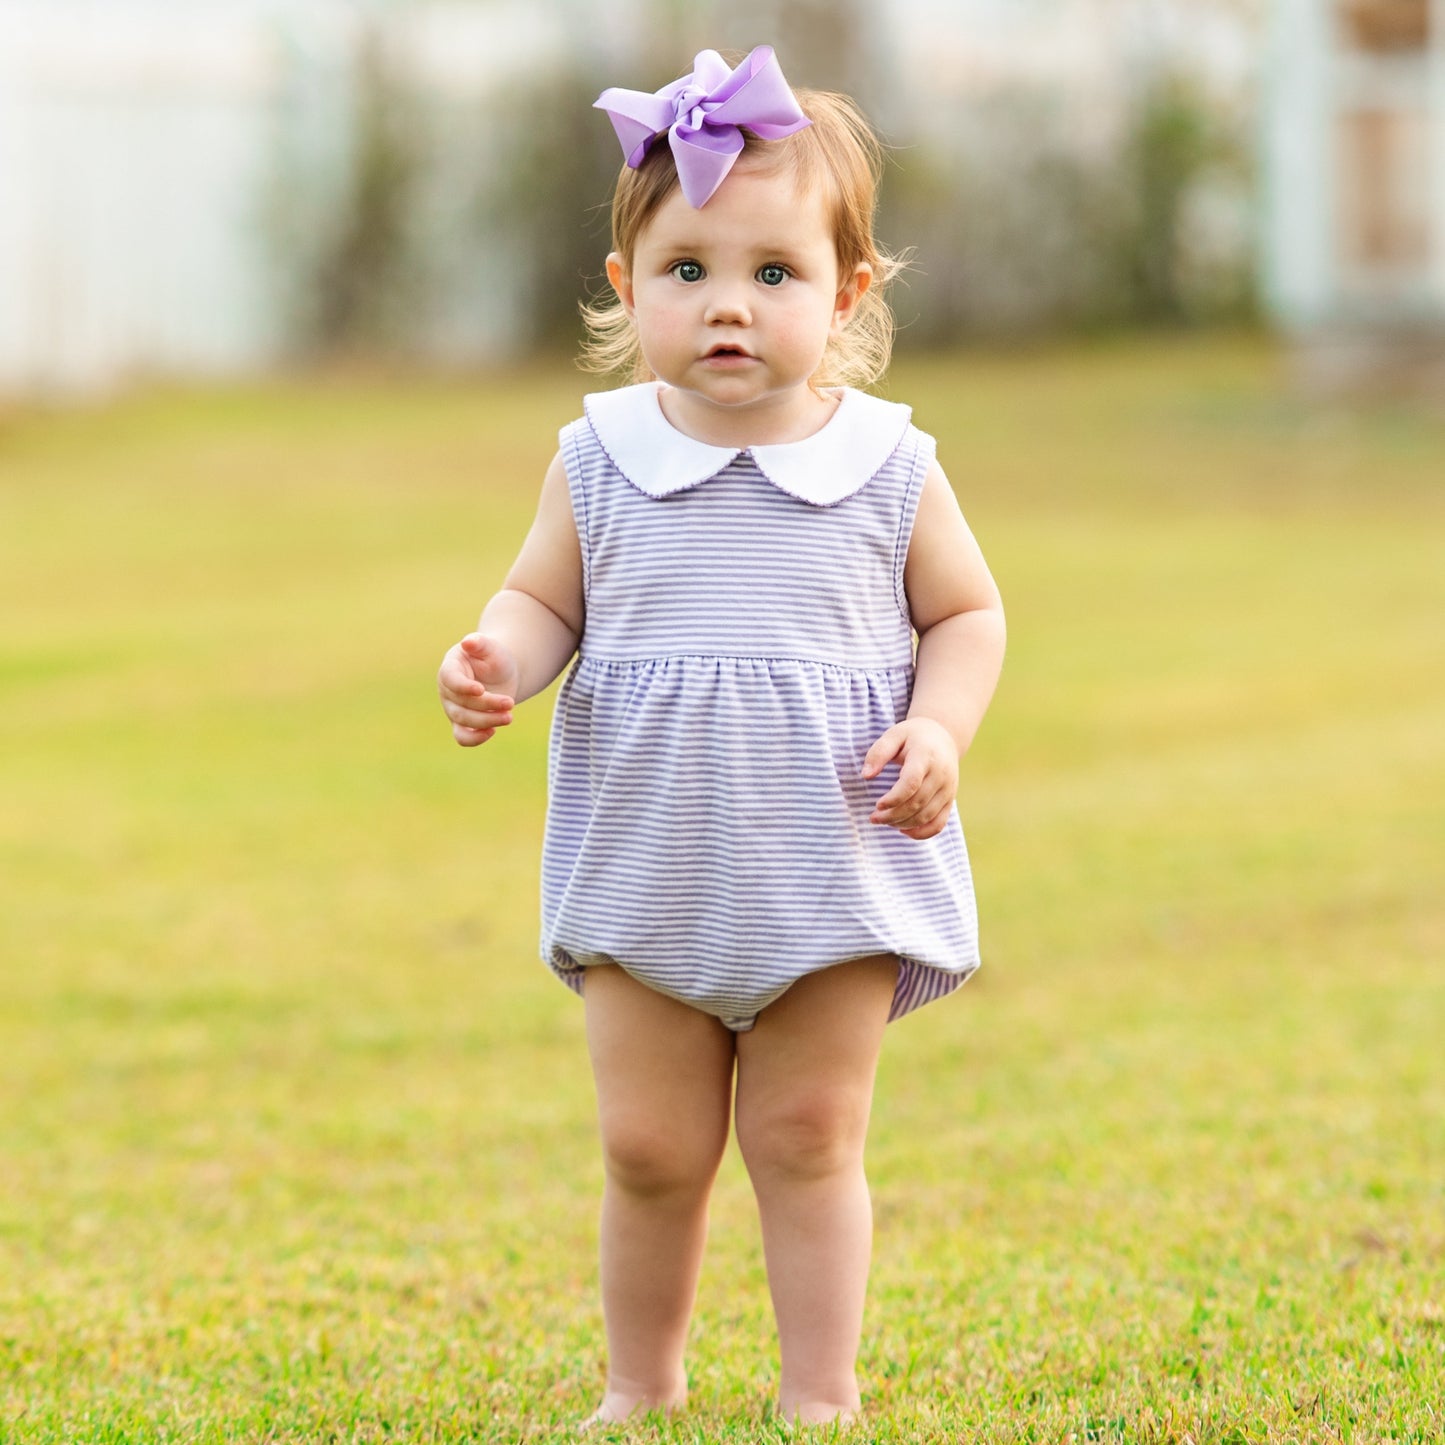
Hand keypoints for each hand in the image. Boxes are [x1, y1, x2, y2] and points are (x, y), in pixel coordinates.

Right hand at [437, 633, 518, 746]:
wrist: (501, 673)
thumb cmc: (493, 657)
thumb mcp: (490, 647)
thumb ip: (480, 643)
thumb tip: (468, 642)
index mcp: (450, 668)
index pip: (450, 680)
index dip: (463, 687)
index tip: (480, 690)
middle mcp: (447, 690)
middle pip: (461, 703)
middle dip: (487, 705)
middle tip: (510, 703)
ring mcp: (452, 708)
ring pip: (463, 721)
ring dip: (487, 721)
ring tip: (509, 716)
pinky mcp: (462, 723)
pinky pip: (462, 737)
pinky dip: (475, 739)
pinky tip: (493, 731)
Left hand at [861, 718, 958, 839]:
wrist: (943, 737)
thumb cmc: (912, 736)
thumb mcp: (893, 735)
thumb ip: (878, 753)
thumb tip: (866, 775)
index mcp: (926, 756)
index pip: (911, 783)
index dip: (893, 798)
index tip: (877, 805)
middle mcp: (941, 774)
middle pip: (917, 803)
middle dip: (892, 815)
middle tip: (873, 818)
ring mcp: (949, 789)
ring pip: (926, 816)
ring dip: (902, 824)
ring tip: (884, 821)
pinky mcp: (950, 800)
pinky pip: (939, 824)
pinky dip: (922, 833)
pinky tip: (903, 830)